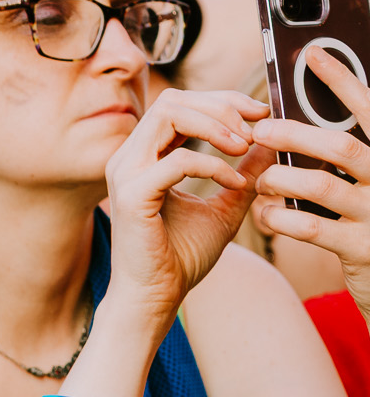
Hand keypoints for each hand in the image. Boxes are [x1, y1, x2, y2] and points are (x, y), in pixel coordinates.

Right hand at [101, 87, 272, 323]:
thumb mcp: (225, 204)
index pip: (179, 104)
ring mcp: (126, 174)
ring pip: (169, 116)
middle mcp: (128, 159)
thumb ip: (244, 172)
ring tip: (244, 147)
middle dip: (221, 106)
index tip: (260, 113)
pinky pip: (179, 160)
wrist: (157, 295)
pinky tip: (234, 184)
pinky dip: (214, 165)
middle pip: (173, 100)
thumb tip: (271, 141)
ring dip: (216, 126)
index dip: (221, 101)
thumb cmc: (181, 255)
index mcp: (144, 157)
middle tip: (257, 125)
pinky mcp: (133, 195)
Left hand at [253, 45, 369, 317]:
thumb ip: (346, 156)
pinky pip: (310, 228)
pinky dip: (278, 217)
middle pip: (342, 147)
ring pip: (322, 186)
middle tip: (259, 130)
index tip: (313, 54)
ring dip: (280, 178)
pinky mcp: (362, 248)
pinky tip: (263, 214)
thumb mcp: (367, 183)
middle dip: (295, 135)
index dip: (343, 81)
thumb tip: (299, 121)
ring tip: (261, 178)